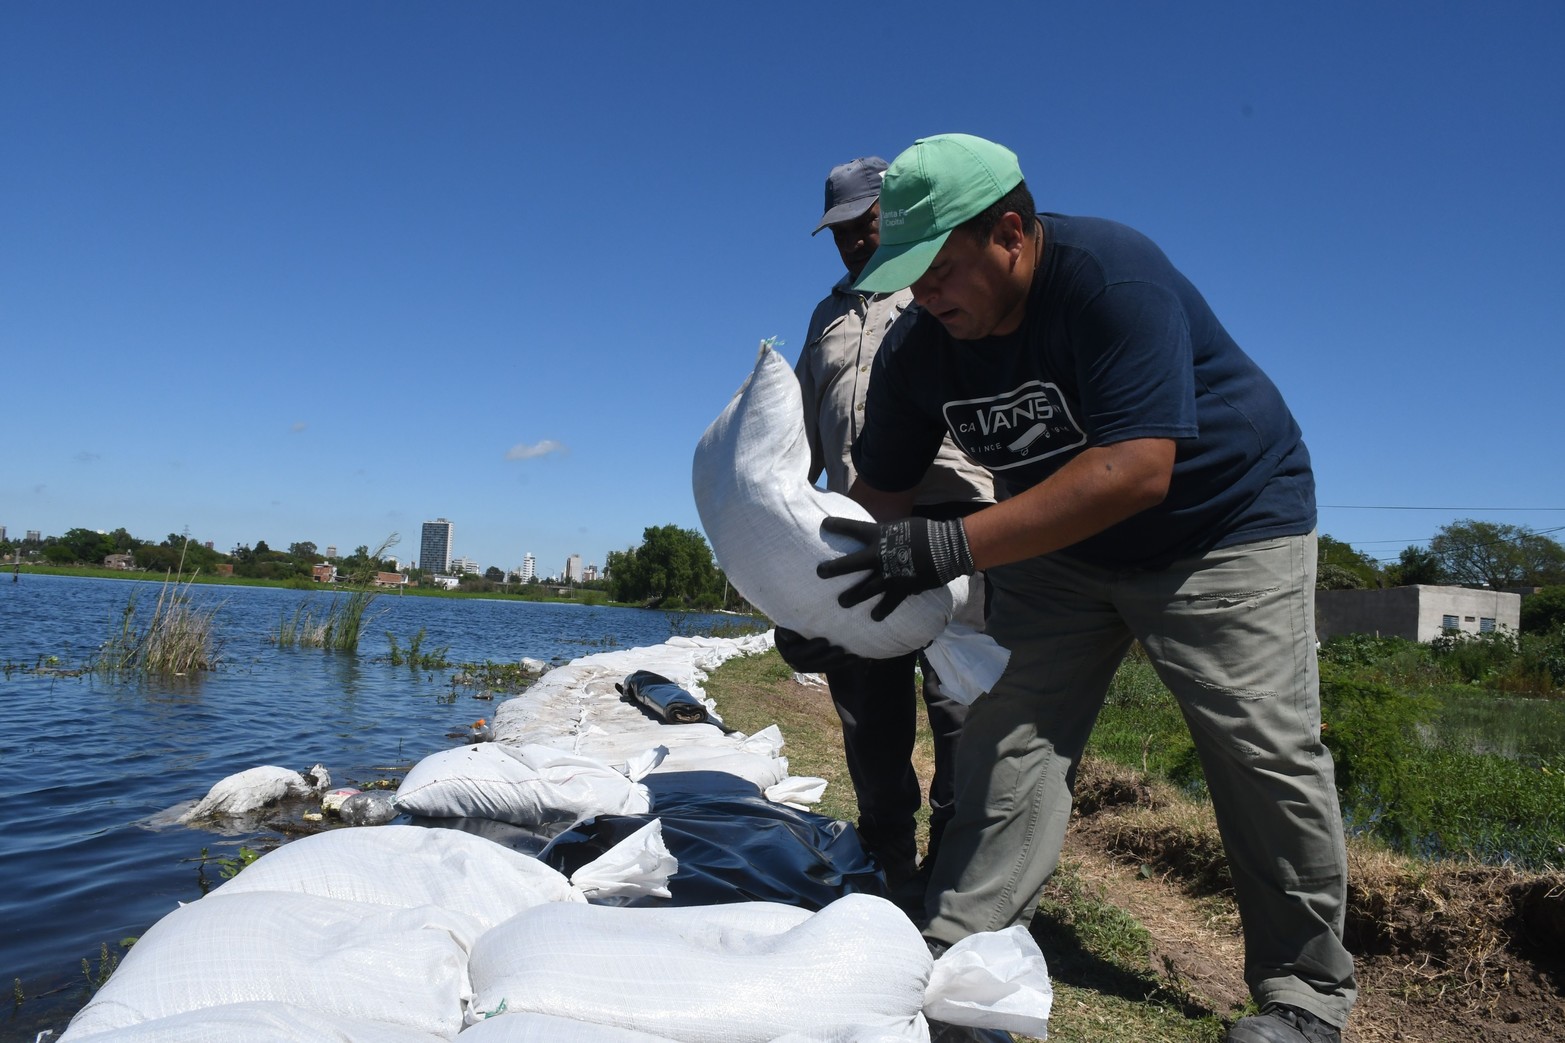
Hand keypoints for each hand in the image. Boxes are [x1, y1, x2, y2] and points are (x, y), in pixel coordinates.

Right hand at [773, 626, 865, 673]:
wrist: (799, 621)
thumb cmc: (792, 618)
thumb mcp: (788, 621)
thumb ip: (789, 628)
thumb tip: (789, 635)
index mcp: (788, 650)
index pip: (798, 654)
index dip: (811, 649)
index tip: (824, 641)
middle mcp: (796, 662)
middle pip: (813, 663)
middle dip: (827, 657)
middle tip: (840, 650)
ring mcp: (808, 666)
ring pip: (824, 667)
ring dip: (837, 662)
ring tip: (850, 655)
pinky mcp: (820, 666)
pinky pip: (832, 666)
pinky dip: (844, 663)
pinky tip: (855, 657)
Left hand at [816, 516, 974, 621]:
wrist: (947, 548)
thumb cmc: (927, 532)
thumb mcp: (902, 527)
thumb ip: (888, 535)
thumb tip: (881, 539)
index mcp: (879, 536)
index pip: (853, 528)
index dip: (838, 526)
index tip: (824, 524)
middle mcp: (879, 556)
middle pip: (851, 564)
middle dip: (834, 569)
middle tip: (820, 573)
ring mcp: (889, 574)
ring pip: (865, 589)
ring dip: (852, 597)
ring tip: (842, 603)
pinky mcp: (902, 588)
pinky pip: (889, 603)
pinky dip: (882, 611)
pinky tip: (874, 618)